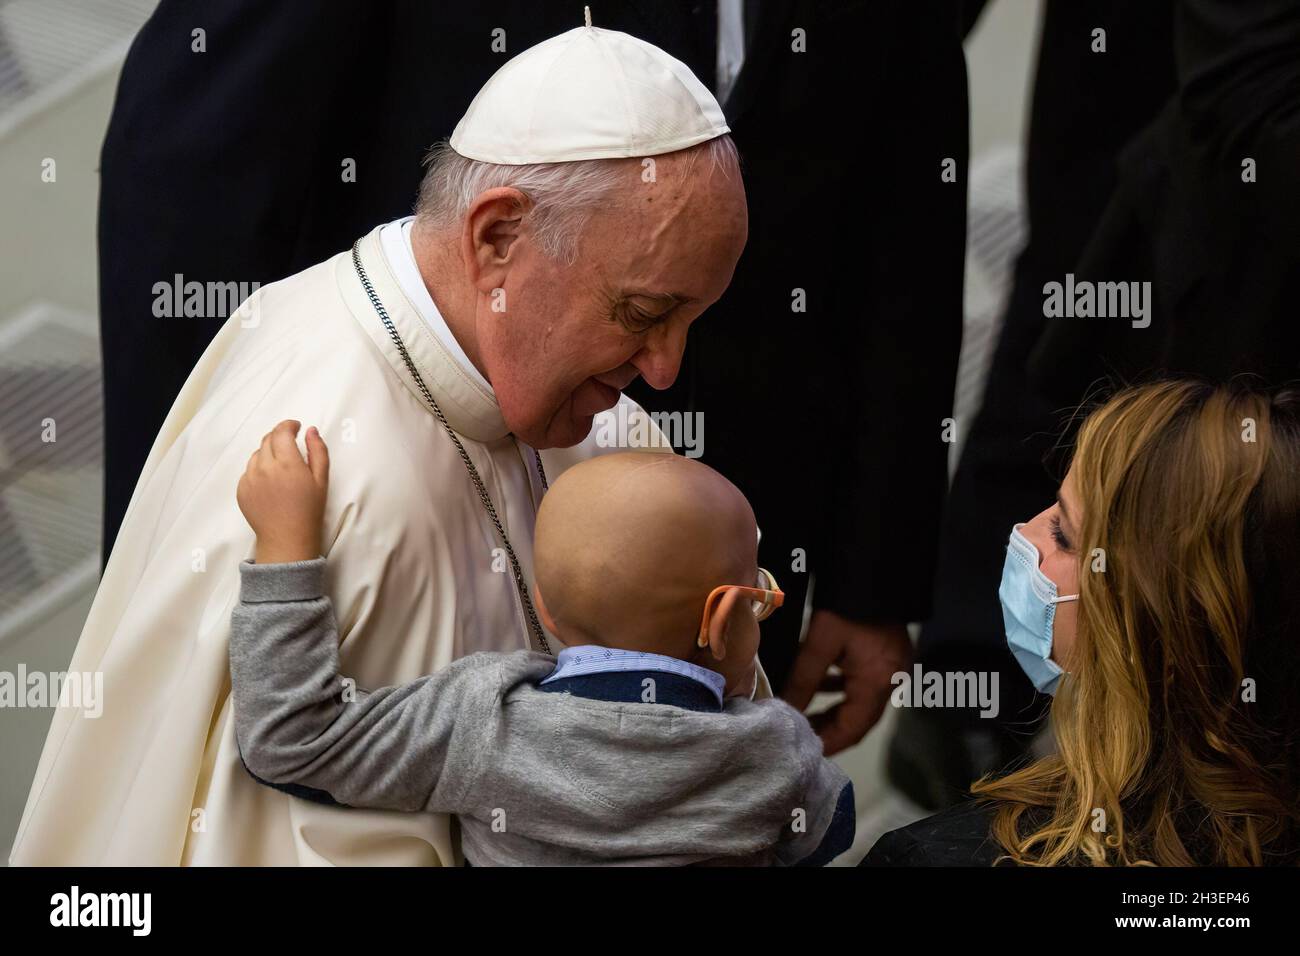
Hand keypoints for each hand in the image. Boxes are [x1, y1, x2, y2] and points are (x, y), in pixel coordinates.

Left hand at [236, 420, 329, 563]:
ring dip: (268, 453)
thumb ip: (318, 451)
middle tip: (289, 445)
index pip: (281, 432)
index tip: (295, 427)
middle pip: (267, 440)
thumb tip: (310, 430)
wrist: (287, 539)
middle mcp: (265, 467)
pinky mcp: (241, 490)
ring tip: (280, 467)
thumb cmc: (309, 510)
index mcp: (287, 463)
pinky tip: (271, 483)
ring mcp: (250, 479)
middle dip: (279, 437)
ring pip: (256, 455)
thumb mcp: (321, 480)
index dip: (288, 425)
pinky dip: (259, 469)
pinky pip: (248, 471)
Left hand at [782, 610, 911, 754]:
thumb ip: (803, 680)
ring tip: (803, 715)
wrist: (874, 569)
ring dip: (833, 710)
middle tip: (798, 735)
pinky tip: (821, 686)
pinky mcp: (887, 655)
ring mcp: (892, 668)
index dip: (829, 743)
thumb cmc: (847, 605)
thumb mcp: (820, 643)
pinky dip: (842, 689)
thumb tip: (783, 709)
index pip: (853, 728)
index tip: (804, 751)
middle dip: (829, 729)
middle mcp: (891, 680)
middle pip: (859, 719)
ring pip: (860, 702)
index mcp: (878, 682)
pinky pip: (863, 683)